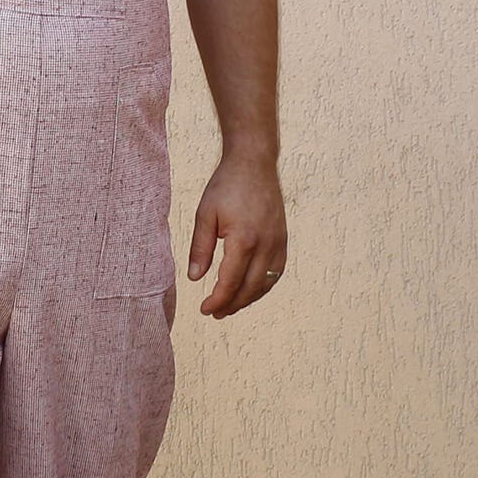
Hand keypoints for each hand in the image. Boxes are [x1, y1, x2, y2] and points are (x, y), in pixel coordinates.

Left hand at [187, 153, 286, 317]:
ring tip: (230, 306)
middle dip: (232, 305)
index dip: (217, 300)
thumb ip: (200, 248)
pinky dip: (263, 286)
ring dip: (248, 299)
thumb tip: (194, 278)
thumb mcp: (205, 214)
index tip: (205, 310)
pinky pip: (276, 272)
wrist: (254, 163)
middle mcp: (266, 245)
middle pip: (250, 289)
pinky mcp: (283, 239)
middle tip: (215, 313)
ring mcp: (278, 243)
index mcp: (243, 240)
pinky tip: (250, 289)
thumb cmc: (226, 186)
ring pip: (266, 284)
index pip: (230, 282)